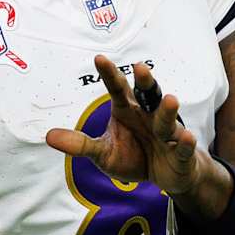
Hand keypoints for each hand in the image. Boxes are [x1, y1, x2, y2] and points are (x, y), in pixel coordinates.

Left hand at [46, 56, 232, 216]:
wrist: (165, 175)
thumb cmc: (133, 156)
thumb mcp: (103, 153)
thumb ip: (80, 144)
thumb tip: (49, 136)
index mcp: (128, 110)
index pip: (118, 89)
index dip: (109, 75)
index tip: (99, 58)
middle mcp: (149, 116)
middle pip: (148, 95)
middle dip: (146, 81)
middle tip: (140, 68)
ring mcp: (167, 133)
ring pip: (167, 119)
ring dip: (168, 110)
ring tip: (170, 99)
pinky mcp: (181, 153)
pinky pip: (183, 146)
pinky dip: (185, 142)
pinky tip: (186, 136)